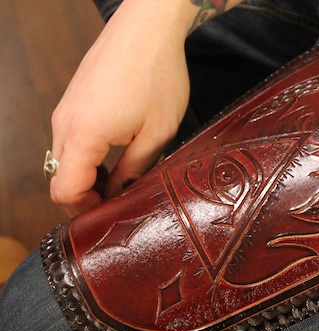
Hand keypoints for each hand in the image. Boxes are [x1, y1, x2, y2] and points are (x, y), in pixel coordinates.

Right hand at [50, 0, 191, 216]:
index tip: (112, 213)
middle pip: (60, 177)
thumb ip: (135, 170)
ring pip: (65, 159)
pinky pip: (71, 139)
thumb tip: (120, 194)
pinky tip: (117, 156)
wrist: (147, 28)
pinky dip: (88, 156)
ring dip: (88, 176)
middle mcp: (64, 123)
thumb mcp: (156, 134)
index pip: (64, 191)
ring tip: (123, 180)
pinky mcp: (74, 100)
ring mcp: (66, 109)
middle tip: (120, 202)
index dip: (85, 210)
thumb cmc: (157, 77)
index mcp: (83, 136)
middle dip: (86, 197)